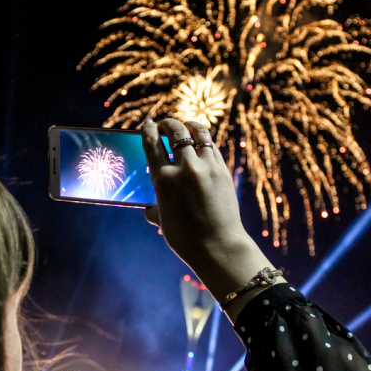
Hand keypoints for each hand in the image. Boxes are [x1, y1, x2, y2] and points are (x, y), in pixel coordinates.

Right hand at [141, 118, 278, 318]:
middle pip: (175, 131)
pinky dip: (204, 140)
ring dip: (189, 125)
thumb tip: (149, 208)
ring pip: (198, 132)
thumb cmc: (185, 239)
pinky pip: (212, 146)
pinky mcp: (223, 170)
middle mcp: (184, 167)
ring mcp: (206, 167)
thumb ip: (155, 207)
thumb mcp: (163, 221)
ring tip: (185, 126)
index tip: (148, 124)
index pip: (152, 143)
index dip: (149, 129)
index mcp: (163, 179)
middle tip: (164, 124)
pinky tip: (201, 142)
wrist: (218, 246)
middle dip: (168, 123)